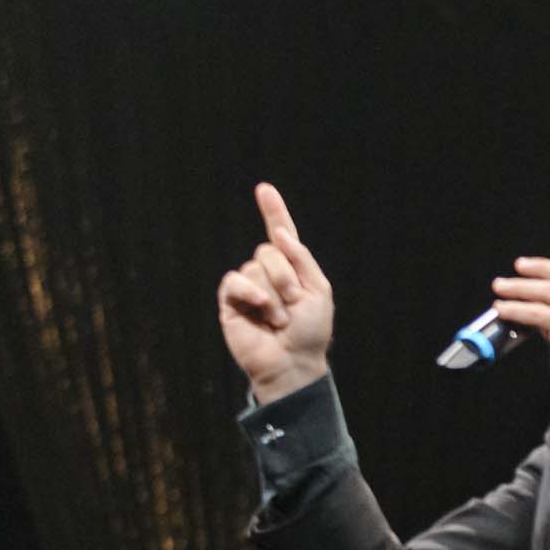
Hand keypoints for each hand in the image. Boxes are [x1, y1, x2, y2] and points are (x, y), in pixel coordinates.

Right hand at [215, 183, 334, 400]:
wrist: (293, 361)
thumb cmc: (310, 331)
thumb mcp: (318, 290)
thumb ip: (301, 259)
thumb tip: (278, 233)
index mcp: (292, 269)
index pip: (280, 235)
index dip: (273, 211)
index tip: (264, 189)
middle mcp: (267, 273)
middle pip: (269, 251)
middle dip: (286, 277)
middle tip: (294, 304)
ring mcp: (248, 286)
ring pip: (255, 268)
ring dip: (274, 295)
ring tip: (279, 319)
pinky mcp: (230, 300)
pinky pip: (235, 281)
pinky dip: (252, 294)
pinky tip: (261, 312)